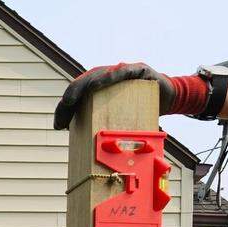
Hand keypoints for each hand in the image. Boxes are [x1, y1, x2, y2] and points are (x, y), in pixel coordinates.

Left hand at [53, 63, 176, 129]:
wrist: (168, 98)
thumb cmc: (140, 113)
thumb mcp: (119, 124)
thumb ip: (105, 131)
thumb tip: (88, 156)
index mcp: (98, 92)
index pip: (75, 98)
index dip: (65, 109)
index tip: (59, 126)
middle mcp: (106, 79)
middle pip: (82, 85)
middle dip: (70, 97)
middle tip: (63, 109)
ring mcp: (121, 72)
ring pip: (97, 75)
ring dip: (85, 85)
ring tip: (73, 97)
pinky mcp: (137, 69)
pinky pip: (122, 71)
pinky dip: (112, 76)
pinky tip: (102, 81)